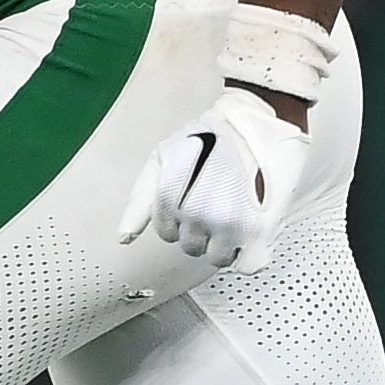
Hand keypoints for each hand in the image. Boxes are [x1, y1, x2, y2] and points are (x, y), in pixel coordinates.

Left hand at [116, 85, 311, 269]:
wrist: (254, 120)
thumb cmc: (210, 135)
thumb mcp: (162, 159)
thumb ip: (140, 201)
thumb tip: (124, 237)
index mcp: (171, 198)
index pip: (167, 233)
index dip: (178, 216)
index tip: (192, 197)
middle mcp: (198, 214)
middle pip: (191, 246)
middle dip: (199, 228)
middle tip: (214, 201)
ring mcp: (230, 224)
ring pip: (217, 257)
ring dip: (223, 241)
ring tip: (232, 212)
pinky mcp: (259, 228)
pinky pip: (246, 264)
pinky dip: (246, 252)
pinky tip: (247, 231)